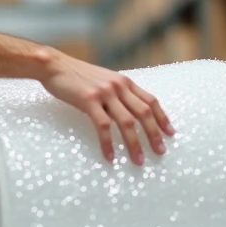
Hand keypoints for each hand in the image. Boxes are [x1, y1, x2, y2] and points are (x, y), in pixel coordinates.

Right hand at [39, 52, 174, 165]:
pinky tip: (110, 156)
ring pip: (127, 122)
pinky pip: (103, 126)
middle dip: (154, 134)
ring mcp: (105, 93)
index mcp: (124, 82)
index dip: (162, 117)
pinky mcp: (89, 100)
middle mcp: (118, 86)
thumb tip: (128, 110)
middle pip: (143, 113)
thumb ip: (117, 93)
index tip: (170, 133)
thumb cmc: (77, 75)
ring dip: (134, 144)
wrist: (55, 66)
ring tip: (138, 160)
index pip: (150, 100)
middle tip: (160, 152)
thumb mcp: (103, 80)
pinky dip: (108, 143)